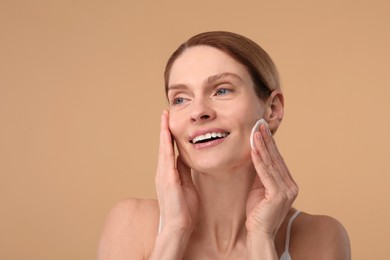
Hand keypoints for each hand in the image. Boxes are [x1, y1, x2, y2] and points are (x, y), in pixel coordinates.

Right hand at [155, 110, 198, 233]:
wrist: (178, 227)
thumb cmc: (184, 210)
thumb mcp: (187, 186)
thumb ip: (185, 172)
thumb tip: (185, 158)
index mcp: (168, 174)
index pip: (169, 150)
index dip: (169, 136)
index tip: (170, 122)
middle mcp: (163, 172)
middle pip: (164, 146)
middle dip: (164, 129)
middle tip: (165, 113)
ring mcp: (163, 175)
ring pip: (163, 148)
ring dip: (164, 132)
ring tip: (165, 117)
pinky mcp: (167, 179)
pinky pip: (167, 157)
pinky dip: (166, 144)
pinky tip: (166, 133)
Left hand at [246, 124, 298, 238]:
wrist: (259, 234)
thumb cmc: (257, 213)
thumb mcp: (260, 189)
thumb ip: (262, 174)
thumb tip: (256, 155)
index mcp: (288, 184)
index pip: (277, 159)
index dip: (269, 143)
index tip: (261, 128)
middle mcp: (290, 186)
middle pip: (276, 158)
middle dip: (266, 140)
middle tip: (260, 123)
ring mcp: (286, 190)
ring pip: (271, 163)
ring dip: (262, 146)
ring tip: (255, 131)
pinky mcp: (278, 195)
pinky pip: (265, 173)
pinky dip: (259, 160)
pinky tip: (254, 148)